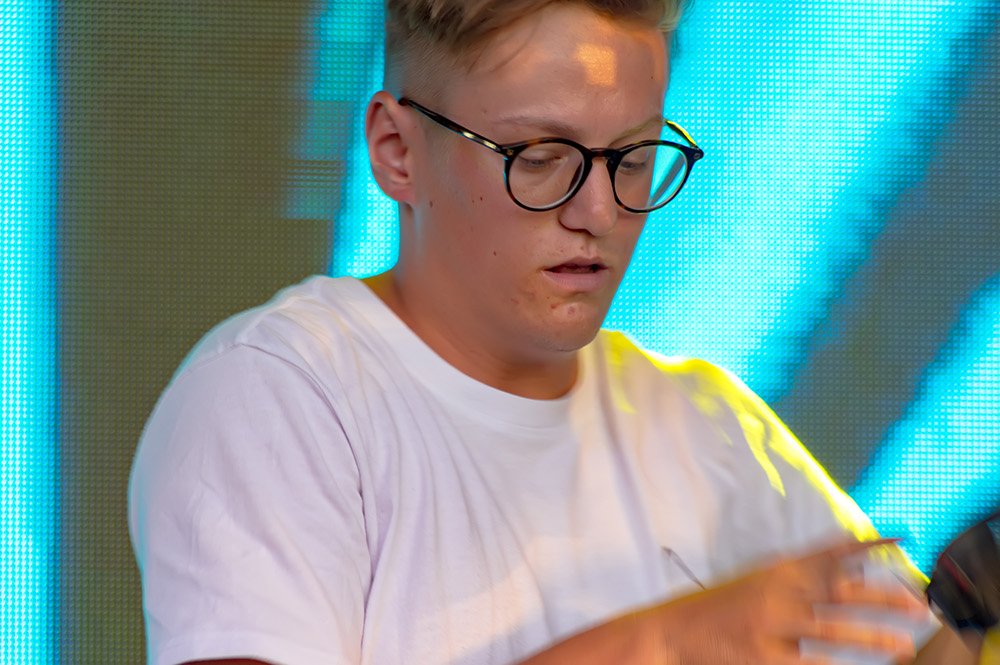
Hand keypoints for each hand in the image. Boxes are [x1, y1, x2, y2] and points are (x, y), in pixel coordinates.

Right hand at [646, 538, 928, 664]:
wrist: (673, 632)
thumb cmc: (717, 607)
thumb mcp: (755, 581)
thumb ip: (796, 578)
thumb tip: (843, 570)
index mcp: (776, 569)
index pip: (828, 552)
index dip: (866, 546)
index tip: (899, 541)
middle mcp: (777, 592)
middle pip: (839, 591)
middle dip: (882, 596)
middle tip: (917, 604)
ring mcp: (771, 625)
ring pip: (832, 630)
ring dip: (871, 636)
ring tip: (904, 644)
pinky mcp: (764, 655)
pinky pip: (808, 662)